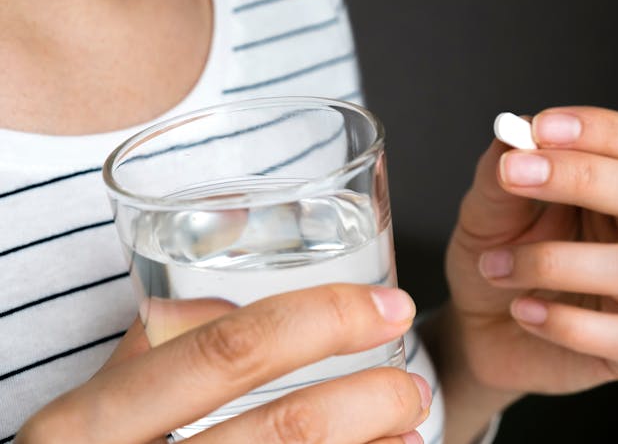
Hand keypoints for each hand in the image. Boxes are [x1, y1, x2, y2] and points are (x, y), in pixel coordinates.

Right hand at [16, 285, 430, 443]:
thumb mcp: (97, 405)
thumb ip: (157, 346)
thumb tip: (232, 301)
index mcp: (96, 422)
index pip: (230, 348)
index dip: (323, 320)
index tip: (388, 308)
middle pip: (288, 428)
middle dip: (371, 401)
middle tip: (409, 385)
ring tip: (408, 426)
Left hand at [446, 106, 617, 395]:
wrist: (478, 328)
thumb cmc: (495, 260)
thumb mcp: (486, 210)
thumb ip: (500, 170)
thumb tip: (514, 129)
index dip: (604, 130)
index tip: (541, 128)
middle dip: (582, 178)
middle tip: (513, 175)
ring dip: (550, 261)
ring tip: (494, 267)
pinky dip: (561, 321)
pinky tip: (522, 310)